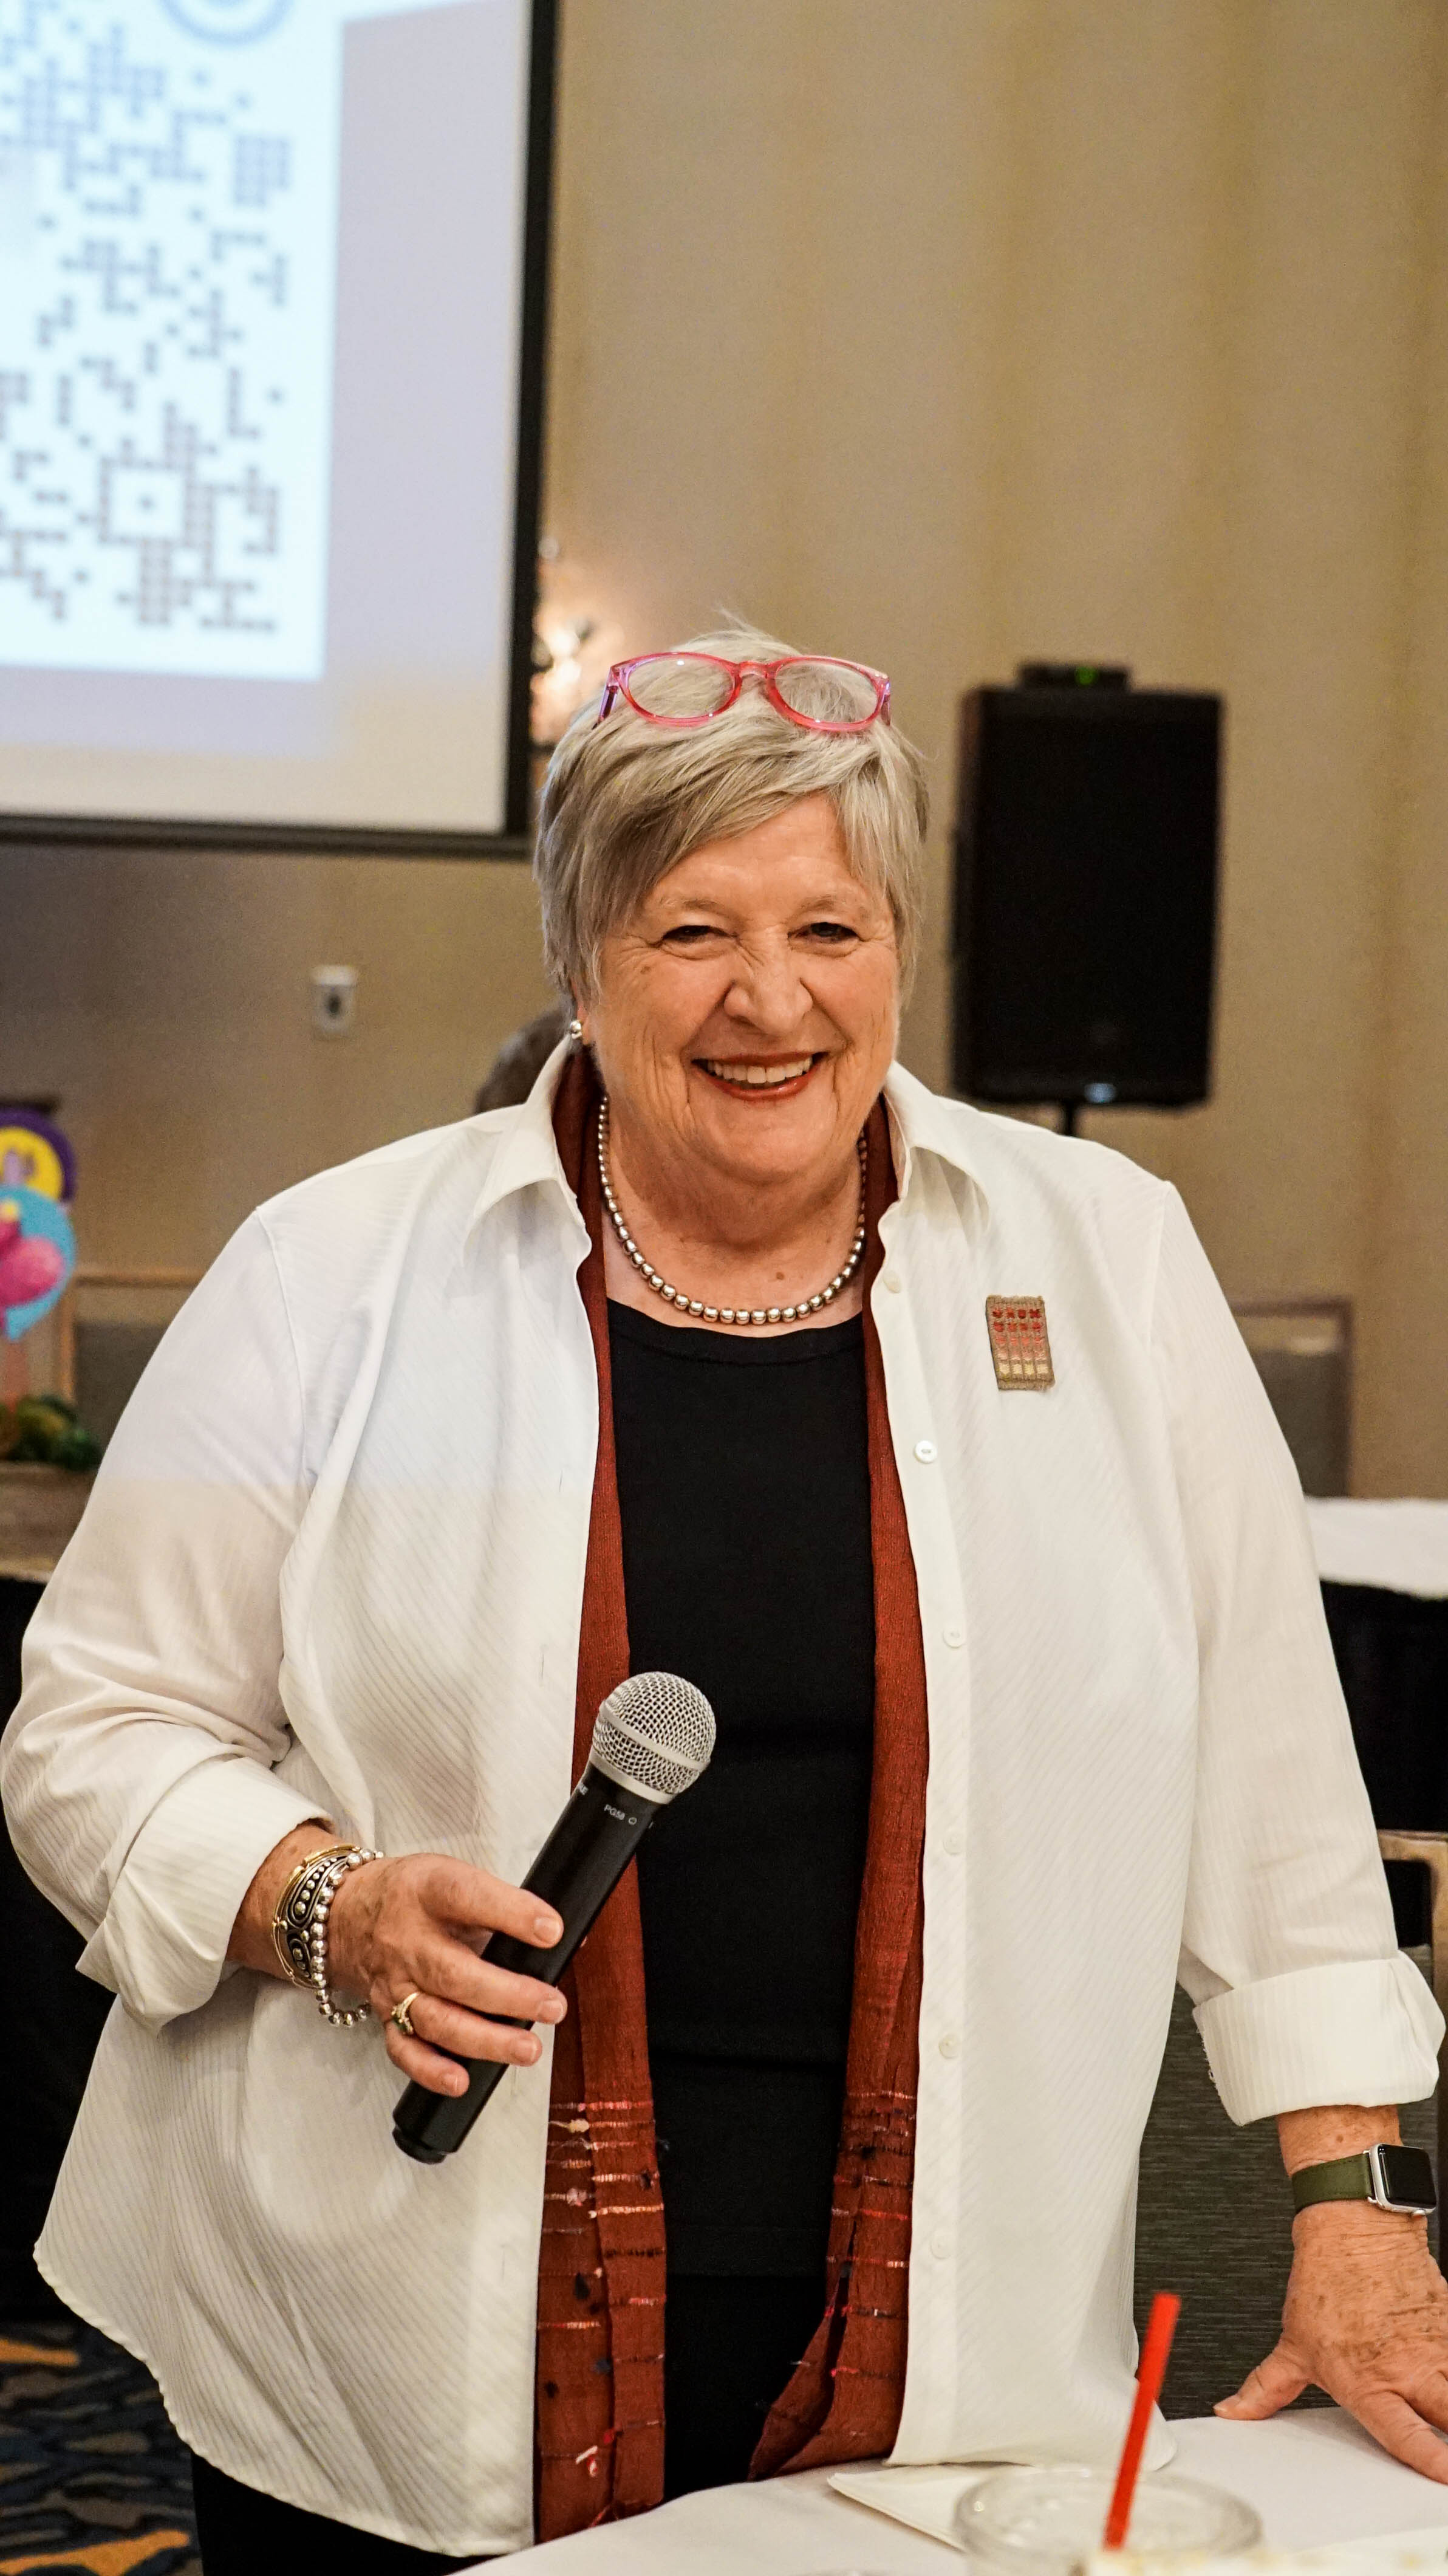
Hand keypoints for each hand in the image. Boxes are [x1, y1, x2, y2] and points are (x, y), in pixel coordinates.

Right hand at [326, 1853, 565, 2096]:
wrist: (349, 1915)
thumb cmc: (415, 1896)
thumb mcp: (455, 1878)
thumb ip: (505, 1906)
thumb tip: (568, 1935)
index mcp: (428, 1891)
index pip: (467, 1898)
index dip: (511, 1914)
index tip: (551, 1931)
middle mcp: (407, 1940)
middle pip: (454, 1973)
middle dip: (508, 1995)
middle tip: (552, 2006)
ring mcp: (394, 1983)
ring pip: (436, 2018)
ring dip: (484, 2040)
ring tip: (527, 2048)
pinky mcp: (386, 2016)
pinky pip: (404, 2049)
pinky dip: (431, 2070)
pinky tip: (462, 2080)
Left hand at [1217, 2202, 1447, 2480]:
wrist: (1353, 2229)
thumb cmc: (1326, 2282)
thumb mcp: (1293, 2344)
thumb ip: (1266, 2389)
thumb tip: (1234, 2411)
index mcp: (1368, 2384)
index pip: (1407, 2437)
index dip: (1432, 2463)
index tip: (1444, 2475)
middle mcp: (1407, 2370)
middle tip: (1447, 2454)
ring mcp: (1435, 2347)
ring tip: (1442, 2406)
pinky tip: (1445, 2370)